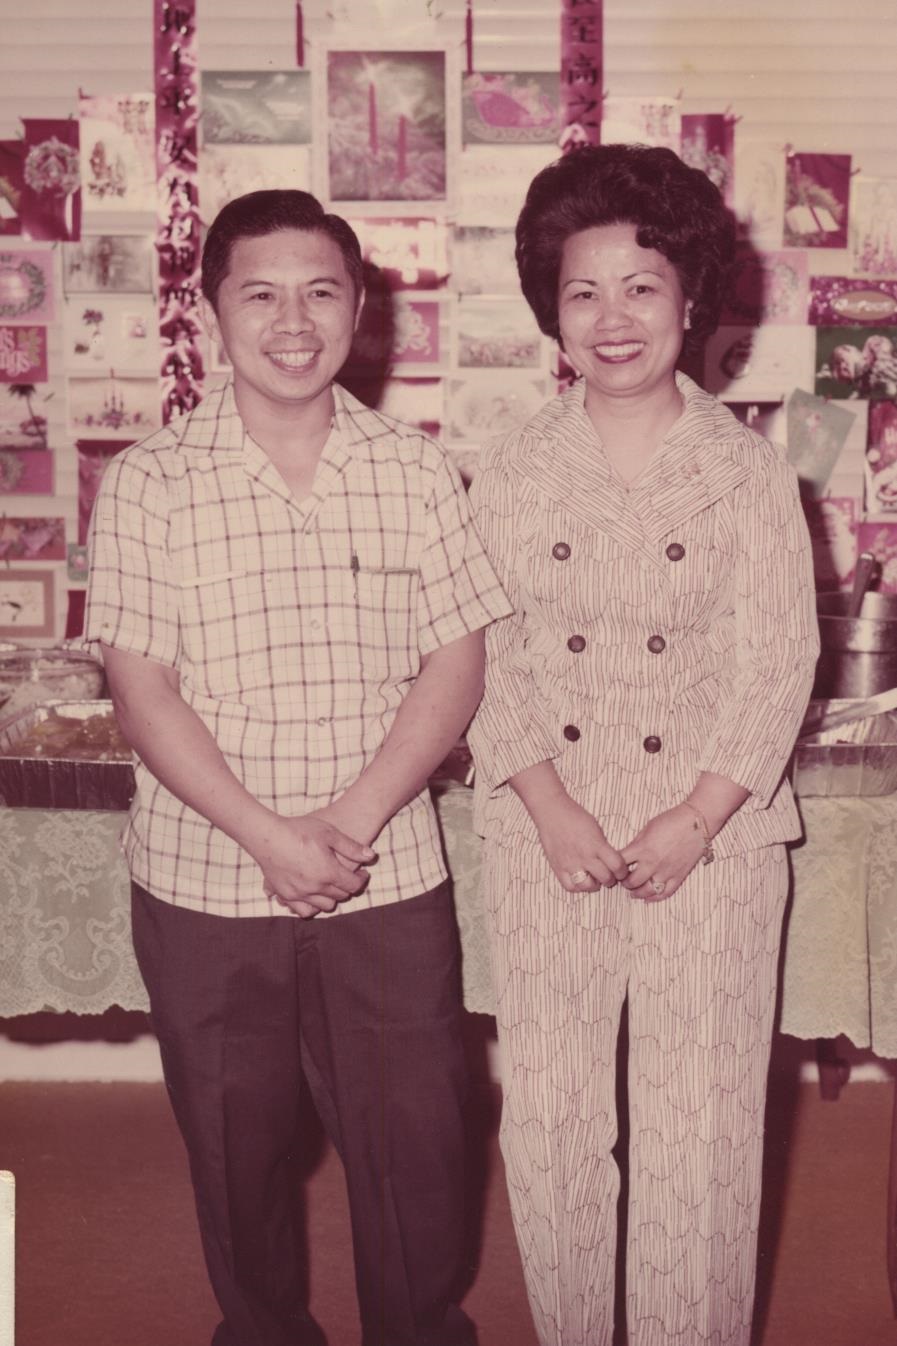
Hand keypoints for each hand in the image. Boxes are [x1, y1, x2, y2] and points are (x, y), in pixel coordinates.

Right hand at [247, 812, 375, 917]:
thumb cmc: (299, 830)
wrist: (267, 835)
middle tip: (346, 876)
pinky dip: (311, 905)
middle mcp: (315, 887)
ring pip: (324, 906)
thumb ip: (352, 847)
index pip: (353, 885)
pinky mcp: (286, 895)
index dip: (361, 879)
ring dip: (331, 897)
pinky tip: (313, 894)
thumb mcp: (329, 833)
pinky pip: (303, 910)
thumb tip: (372, 856)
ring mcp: (299, 894)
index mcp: (328, 872)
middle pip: (340, 896)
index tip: (362, 873)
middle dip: (346, 887)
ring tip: (329, 884)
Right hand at [532, 792, 628, 891]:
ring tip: (594, 879)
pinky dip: (577, 887)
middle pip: (605, 878)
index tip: (621, 871)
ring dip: (594, 885)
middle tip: (609, 876)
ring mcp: (570, 863)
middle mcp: (584, 856)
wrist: (551, 811)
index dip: (622, 871)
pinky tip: (580, 880)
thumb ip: (603, 846)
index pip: (616, 865)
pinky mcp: (558, 867)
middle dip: (611, 879)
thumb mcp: (596, 828)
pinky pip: (570, 886)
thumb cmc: (574, 816)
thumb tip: (611, 861)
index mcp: (596, 844)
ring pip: (588, 886)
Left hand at [620, 804, 705, 901]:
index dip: (613, 866)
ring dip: (636, 893)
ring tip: (632, 891)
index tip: (612, 866)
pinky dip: (654, 898)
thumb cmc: (672, 821)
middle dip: (624, 882)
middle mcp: (653, 863)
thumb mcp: (647, 828)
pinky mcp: (679, 876)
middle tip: (622, 880)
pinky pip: (665, 893)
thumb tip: (626, 854)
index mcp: (643, 849)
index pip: (619, 863)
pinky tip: (647, 898)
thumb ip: (636, 843)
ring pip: (647, 891)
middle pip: (631, 882)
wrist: (696, 822)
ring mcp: (667, 872)